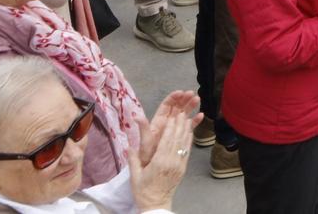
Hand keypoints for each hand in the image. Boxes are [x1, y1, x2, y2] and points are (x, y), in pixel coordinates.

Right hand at [129, 90, 199, 213]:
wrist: (156, 205)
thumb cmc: (143, 191)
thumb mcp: (135, 176)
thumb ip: (133, 160)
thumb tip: (128, 146)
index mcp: (159, 162)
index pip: (167, 140)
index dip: (171, 127)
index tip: (173, 116)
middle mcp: (171, 161)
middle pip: (177, 139)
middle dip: (180, 124)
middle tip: (182, 112)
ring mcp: (178, 165)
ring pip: (184, 144)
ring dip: (186, 130)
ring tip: (187, 118)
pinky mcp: (182, 168)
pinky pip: (187, 151)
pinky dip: (188, 141)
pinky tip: (189, 133)